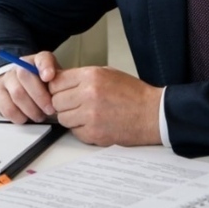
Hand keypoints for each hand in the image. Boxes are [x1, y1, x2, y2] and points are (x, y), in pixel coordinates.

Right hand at [0, 51, 60, 123]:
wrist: (21, 88)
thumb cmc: (42, 86)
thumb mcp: (55, 80)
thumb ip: (60, 81)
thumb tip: (62, 88)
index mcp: (36, 61)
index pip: (41, 58)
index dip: (45, 67)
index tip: (49, 77)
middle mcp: (19, 66)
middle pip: (25, 76)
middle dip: (40, 97)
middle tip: (50, 110)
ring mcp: (6, 79)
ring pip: (17, 94)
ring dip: (31, 109)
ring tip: (40, 116)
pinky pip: (7, 107)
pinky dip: (19, 116)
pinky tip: (26, 118)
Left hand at [48, 66, 162, 146]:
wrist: (152, 114)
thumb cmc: (133, 94)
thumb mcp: (107, 74)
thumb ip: (82, 77)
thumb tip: (60, 81)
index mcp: (91, 76)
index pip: (56, 82)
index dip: (57, 87)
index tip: (61, 90)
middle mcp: (88, 94)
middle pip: (56, 101)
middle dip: (63, 103)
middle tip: (74, 103)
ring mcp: (90, 116)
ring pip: (63, 118)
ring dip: (70, 117)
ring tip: (85, 113)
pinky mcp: (94, 134)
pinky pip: (74, 132)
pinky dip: (80, 129)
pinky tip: (94, 123)